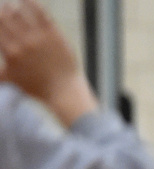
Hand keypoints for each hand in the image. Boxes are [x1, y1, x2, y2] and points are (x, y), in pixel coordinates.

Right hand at [0, 0, 97, 123]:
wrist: (64, 91)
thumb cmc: (36, 87)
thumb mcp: (11, 80)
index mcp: (10, 52)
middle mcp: (23, 42)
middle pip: (5, 17)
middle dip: (2, 11)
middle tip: (2, 9)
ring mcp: (39, 37)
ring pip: (21, 13)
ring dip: (13, 7)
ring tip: (11, 6)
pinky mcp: (54, 34)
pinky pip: (41, 14)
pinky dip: (32, 4)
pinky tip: (27, 0)